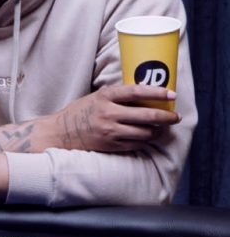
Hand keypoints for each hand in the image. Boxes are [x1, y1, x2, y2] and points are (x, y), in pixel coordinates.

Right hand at [57, 84, 180, 151]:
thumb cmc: (80, 111)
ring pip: (145, 132)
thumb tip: (144, 95)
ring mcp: (110, 131)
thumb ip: (116, 96)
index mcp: (105, 97)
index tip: (171, 94)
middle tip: (175, 117)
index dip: (156, 92)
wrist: (62, 132)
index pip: (136, 91)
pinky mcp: (111, 145)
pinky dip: (145, 140)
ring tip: (161, 128)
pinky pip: (136, 144)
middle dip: (165, 116)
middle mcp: (108, 113)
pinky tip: (147, 136)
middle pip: (146, 115)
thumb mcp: (96, 97)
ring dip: (157, 130)